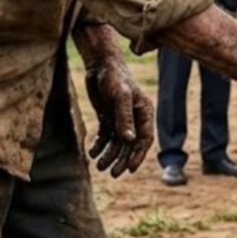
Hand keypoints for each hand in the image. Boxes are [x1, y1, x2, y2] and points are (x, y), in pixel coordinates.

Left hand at [84, 59, 153, 177]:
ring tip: (99, 166)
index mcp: (144, 112)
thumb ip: (124, 118)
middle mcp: (135, 118)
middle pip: (131, 145)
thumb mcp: (120, 96)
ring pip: (117, 143)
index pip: (145, 139)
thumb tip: (129, 140)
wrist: (99, 64)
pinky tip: (92, 153)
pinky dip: (99, 146)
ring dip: (109, 155)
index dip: (138, 155)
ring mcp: (121, 118)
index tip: (130, 169)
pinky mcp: (108, 117)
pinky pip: (105, 136)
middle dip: (122, 160)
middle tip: (113, 173)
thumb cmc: (114, 76)